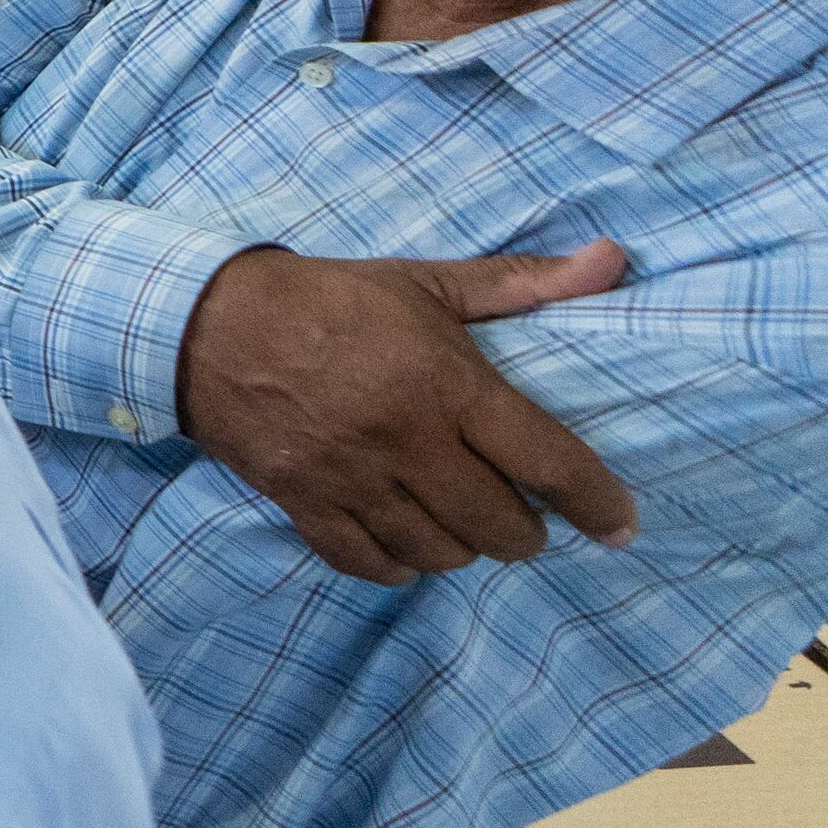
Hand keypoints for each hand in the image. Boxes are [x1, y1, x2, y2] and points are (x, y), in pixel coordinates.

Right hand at [173, 242, 640, 582]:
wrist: (208, 323)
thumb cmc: (330, 300)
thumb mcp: (427, 282)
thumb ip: (523, 282)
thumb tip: (613, 262)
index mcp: (444, 382)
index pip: (546, 460)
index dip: (596, 502)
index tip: (620, 526)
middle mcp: (403, 439)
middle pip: (498, 525)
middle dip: (526, 532)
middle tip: (524, 515)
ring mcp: (350, 478)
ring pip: (438, 552)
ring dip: (464, 547)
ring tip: (464, 524)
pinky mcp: (304, 503)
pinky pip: (370, 564)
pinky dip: (401, 566)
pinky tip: (409, 547)